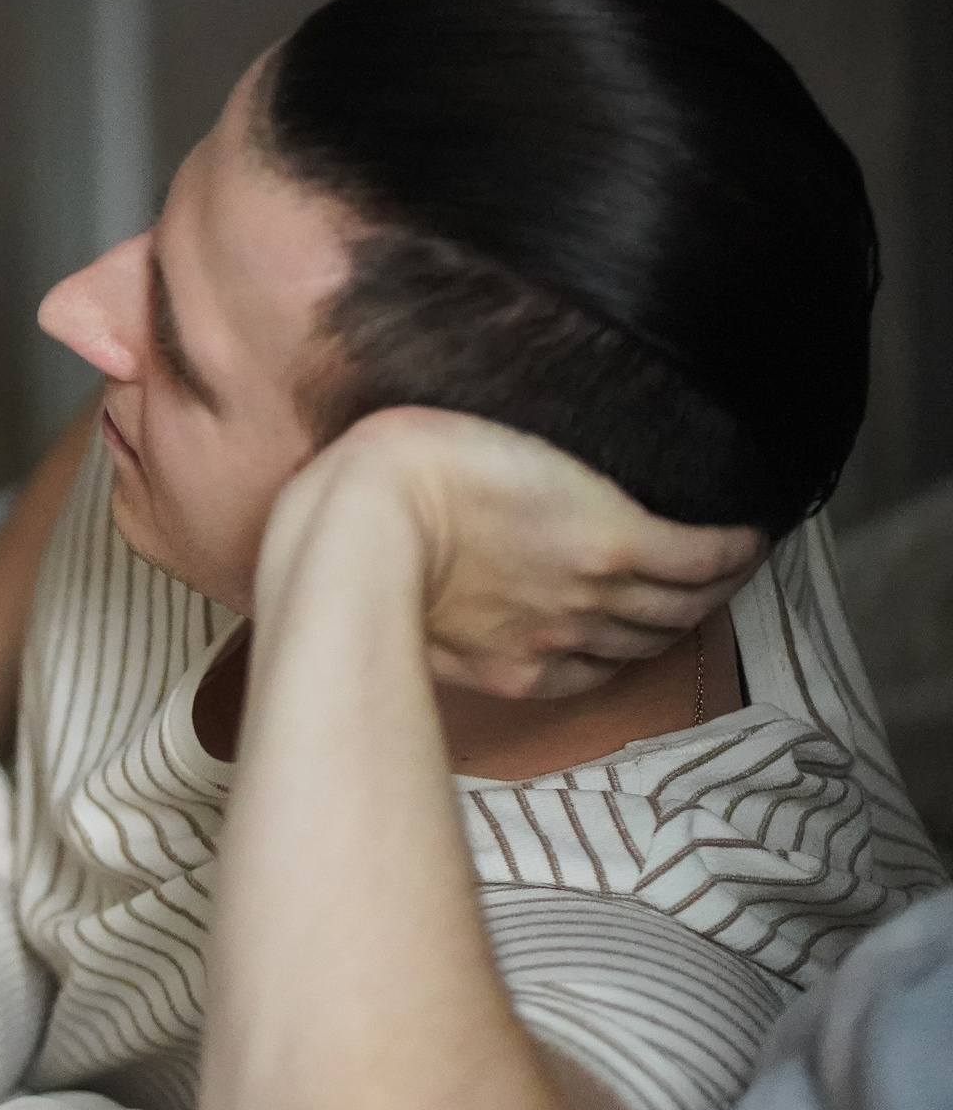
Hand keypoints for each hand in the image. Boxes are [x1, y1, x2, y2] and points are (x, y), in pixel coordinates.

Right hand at [289, 408, 763, 699]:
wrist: (358, 532)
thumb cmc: (417, 462)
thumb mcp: (506, 431)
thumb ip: (563, 466)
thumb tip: (587, 472)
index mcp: (611, 532)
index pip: (706, 555)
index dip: (738, 550)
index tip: (750, 536)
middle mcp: (597, 594)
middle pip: (685, 606)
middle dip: (715, 590)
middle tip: (723, 574)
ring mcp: (556, 639)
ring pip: (644, 644)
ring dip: (674, 627)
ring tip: (683, 609)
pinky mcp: (515, 672)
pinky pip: (592, 678)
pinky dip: (621, 663)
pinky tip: (623, 652)